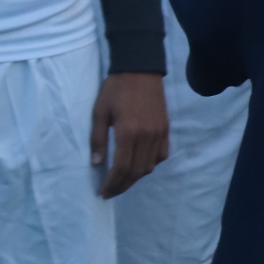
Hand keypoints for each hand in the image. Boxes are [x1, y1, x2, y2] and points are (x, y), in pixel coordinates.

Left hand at [93, 71, 169, 198]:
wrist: (139, 71)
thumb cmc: (114, 90)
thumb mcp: (99, 112)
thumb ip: (98, 139)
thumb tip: (96, 164)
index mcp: (129, 133)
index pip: (122, 168)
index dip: (113, 183)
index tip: (103, 192)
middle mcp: (147, 137)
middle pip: (138, 171)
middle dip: (123, 185)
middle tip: (111, 192)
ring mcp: (160, 134)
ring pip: (150, 165)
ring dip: (136, 176)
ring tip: (121, 180)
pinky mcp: (166, 130)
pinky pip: (161, 155)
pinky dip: (150, 164)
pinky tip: (138, 164)